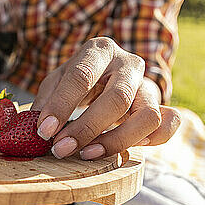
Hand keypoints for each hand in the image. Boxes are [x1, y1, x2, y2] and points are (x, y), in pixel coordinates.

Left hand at [32, 37, 180, 159]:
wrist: (109, 75)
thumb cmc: (79, 80)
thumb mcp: (57, 82)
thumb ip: (47, 101)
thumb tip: (36, 128)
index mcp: (99, 51)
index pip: (82, 76)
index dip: (62, 106)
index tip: (44, 131)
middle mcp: (128, 64)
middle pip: (117, 99)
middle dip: (86, 128)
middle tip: (61, 149)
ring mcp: (148, 85)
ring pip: (148, 116)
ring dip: (117, 141)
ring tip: (87, 154)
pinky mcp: (160, 105)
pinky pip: (169, 124)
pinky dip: (153, 140)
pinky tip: (123, 148)